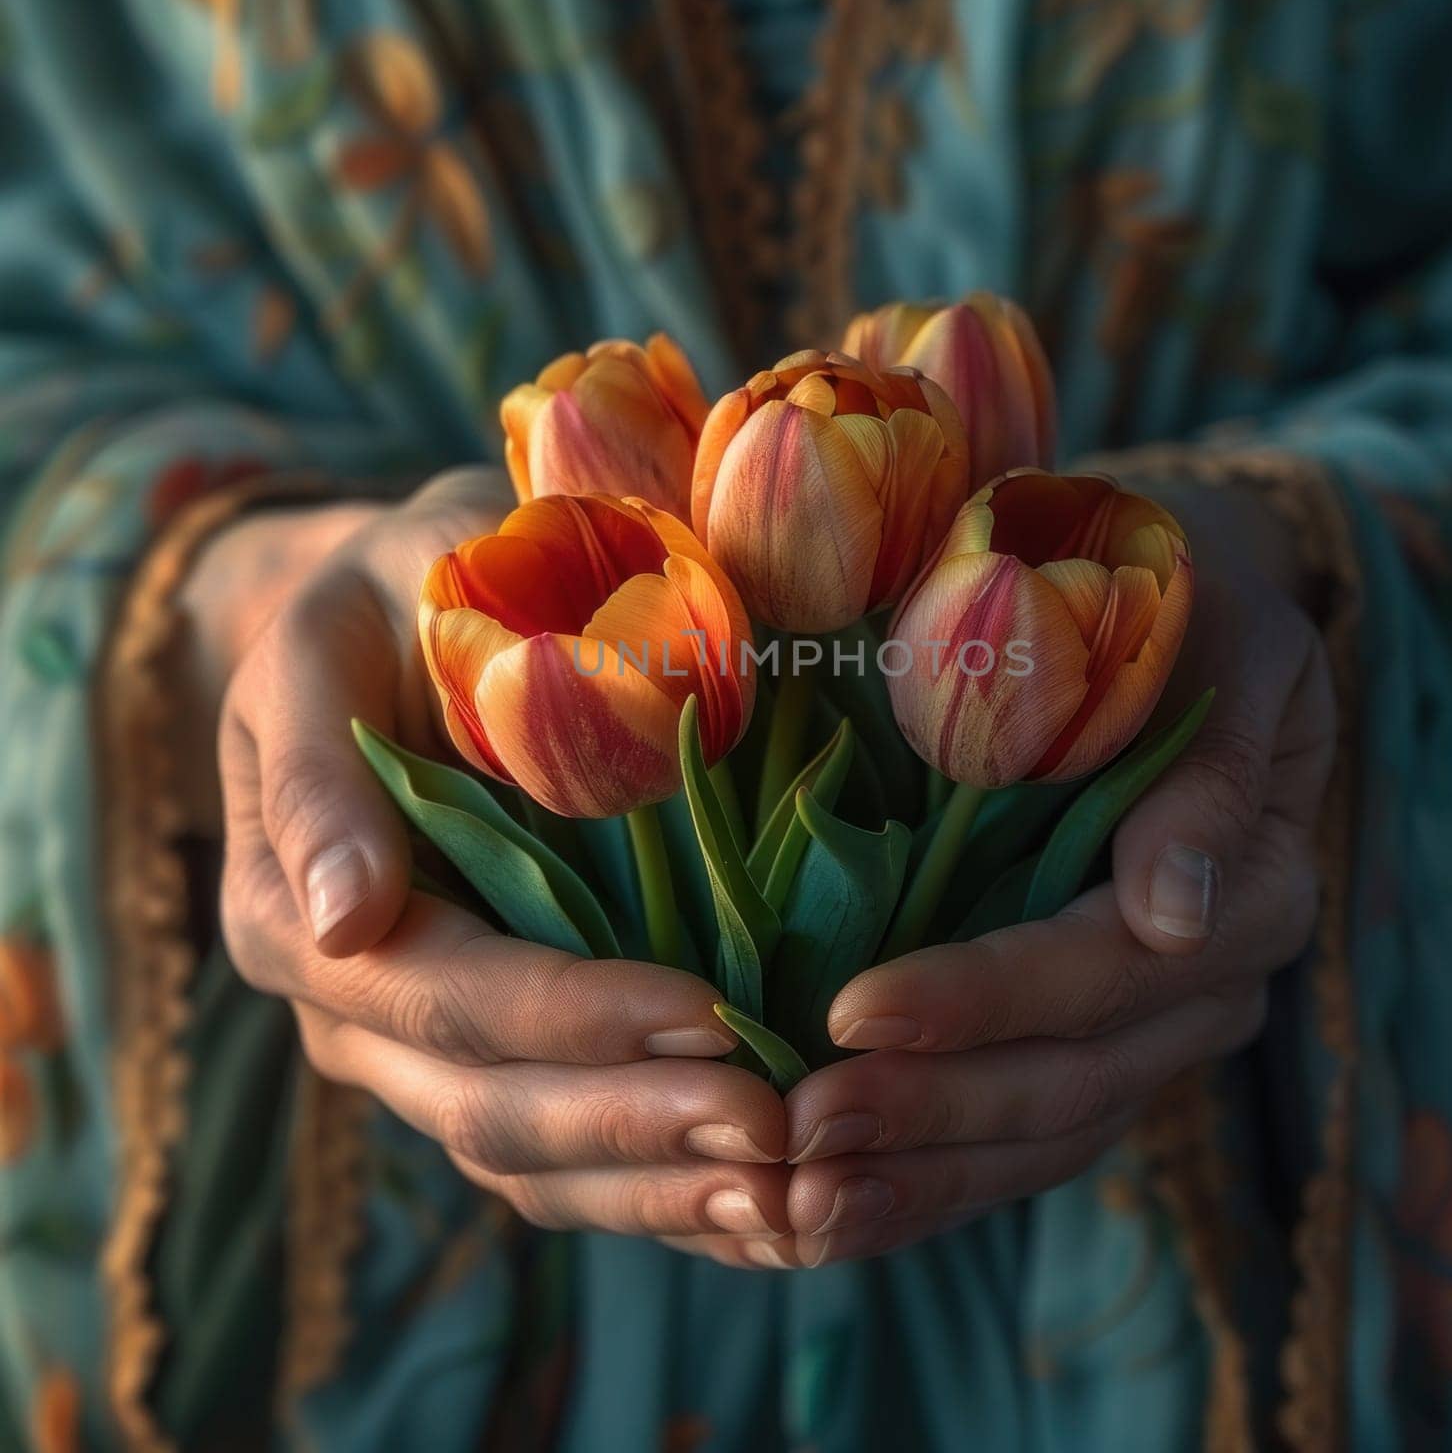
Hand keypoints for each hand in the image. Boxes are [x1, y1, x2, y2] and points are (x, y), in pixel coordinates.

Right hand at [214, 469, 789, 1245]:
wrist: (402, 621)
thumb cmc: (379, 606)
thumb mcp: (323, 650)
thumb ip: (316, 779)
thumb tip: (348, 919)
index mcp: (296, 916)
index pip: (444, 996)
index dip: (574, 1017)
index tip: (711, 1014)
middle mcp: (353, 1010)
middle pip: (490, 1107)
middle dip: (635, 1122)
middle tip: (777, 1126)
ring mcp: (422, 1049)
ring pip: (530, 1159)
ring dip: (658, 1184)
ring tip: (787, 1192)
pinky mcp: (492, 1057)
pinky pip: (565, 1158)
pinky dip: (657, 1193)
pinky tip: (759, 1212)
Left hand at [752, 481, 1335, 1269]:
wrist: (1172, 608)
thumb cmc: (1174, 590)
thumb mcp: (1215, 630)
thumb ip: (1205, 766)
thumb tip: (1172, 909)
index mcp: (1249, 879)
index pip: (1108, 967)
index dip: (987, 998)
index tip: (854, 1011)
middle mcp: (1211, 981)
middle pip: (1072, 1079)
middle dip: (931, 1108)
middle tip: (796, 1129)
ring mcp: (1152, 1030)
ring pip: (1041, 1136)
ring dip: (917, 1175)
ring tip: (792, 1203)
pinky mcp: (1091, 1051)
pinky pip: (1018, 1139)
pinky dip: (928, 1180)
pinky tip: (830, 1213)